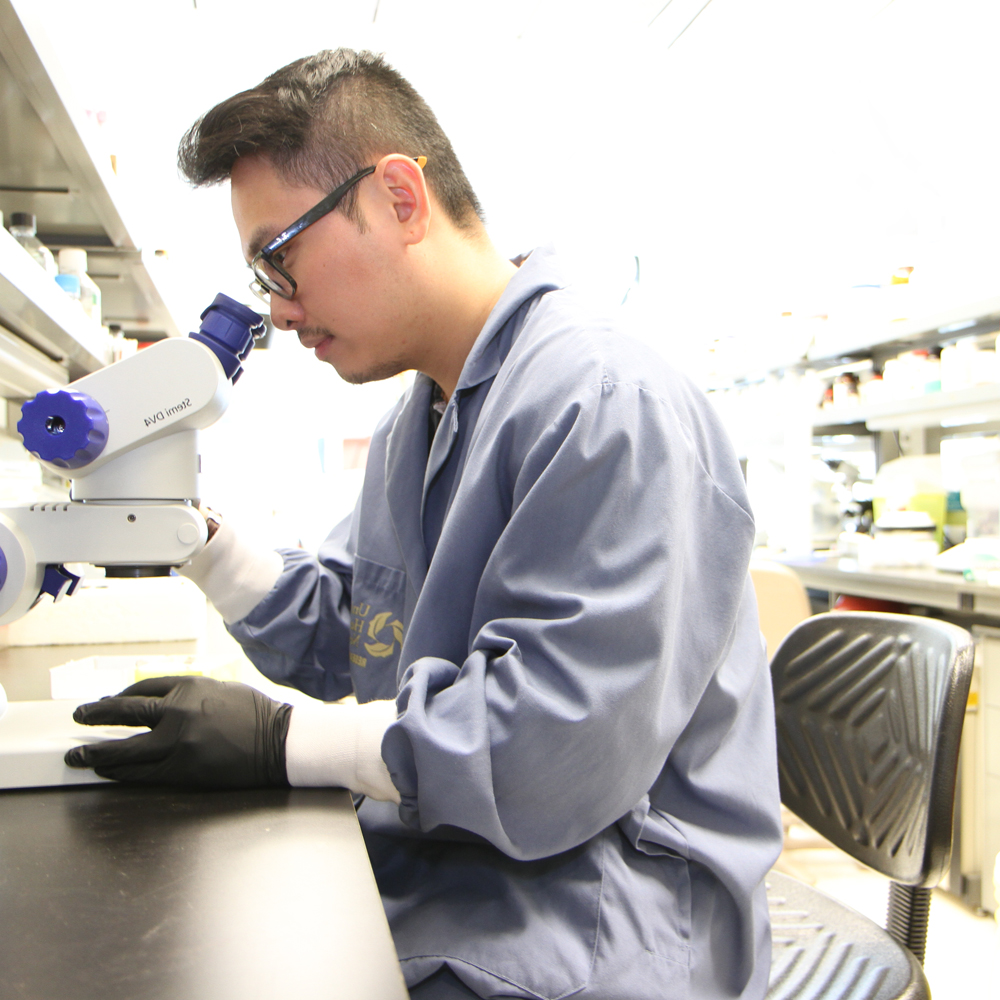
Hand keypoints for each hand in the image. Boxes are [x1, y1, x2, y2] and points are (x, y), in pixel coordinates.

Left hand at [64, 676, 291, 788]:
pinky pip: (140, 773)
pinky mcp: (181, 769)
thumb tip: (161, 703)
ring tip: (77, 755)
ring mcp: (177, 743)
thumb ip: (189, 693)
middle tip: (79, 717)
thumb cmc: (254, 713)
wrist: (277, 742)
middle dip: (96, 715)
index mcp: (188, 687)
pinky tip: (106, 771)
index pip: (141, 688)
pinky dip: (119, 772)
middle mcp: (177, 712)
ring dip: (96, 752)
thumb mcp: (220, 689)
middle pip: (124, 713)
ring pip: (124, 749)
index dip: (119, 696)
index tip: (106, 702)